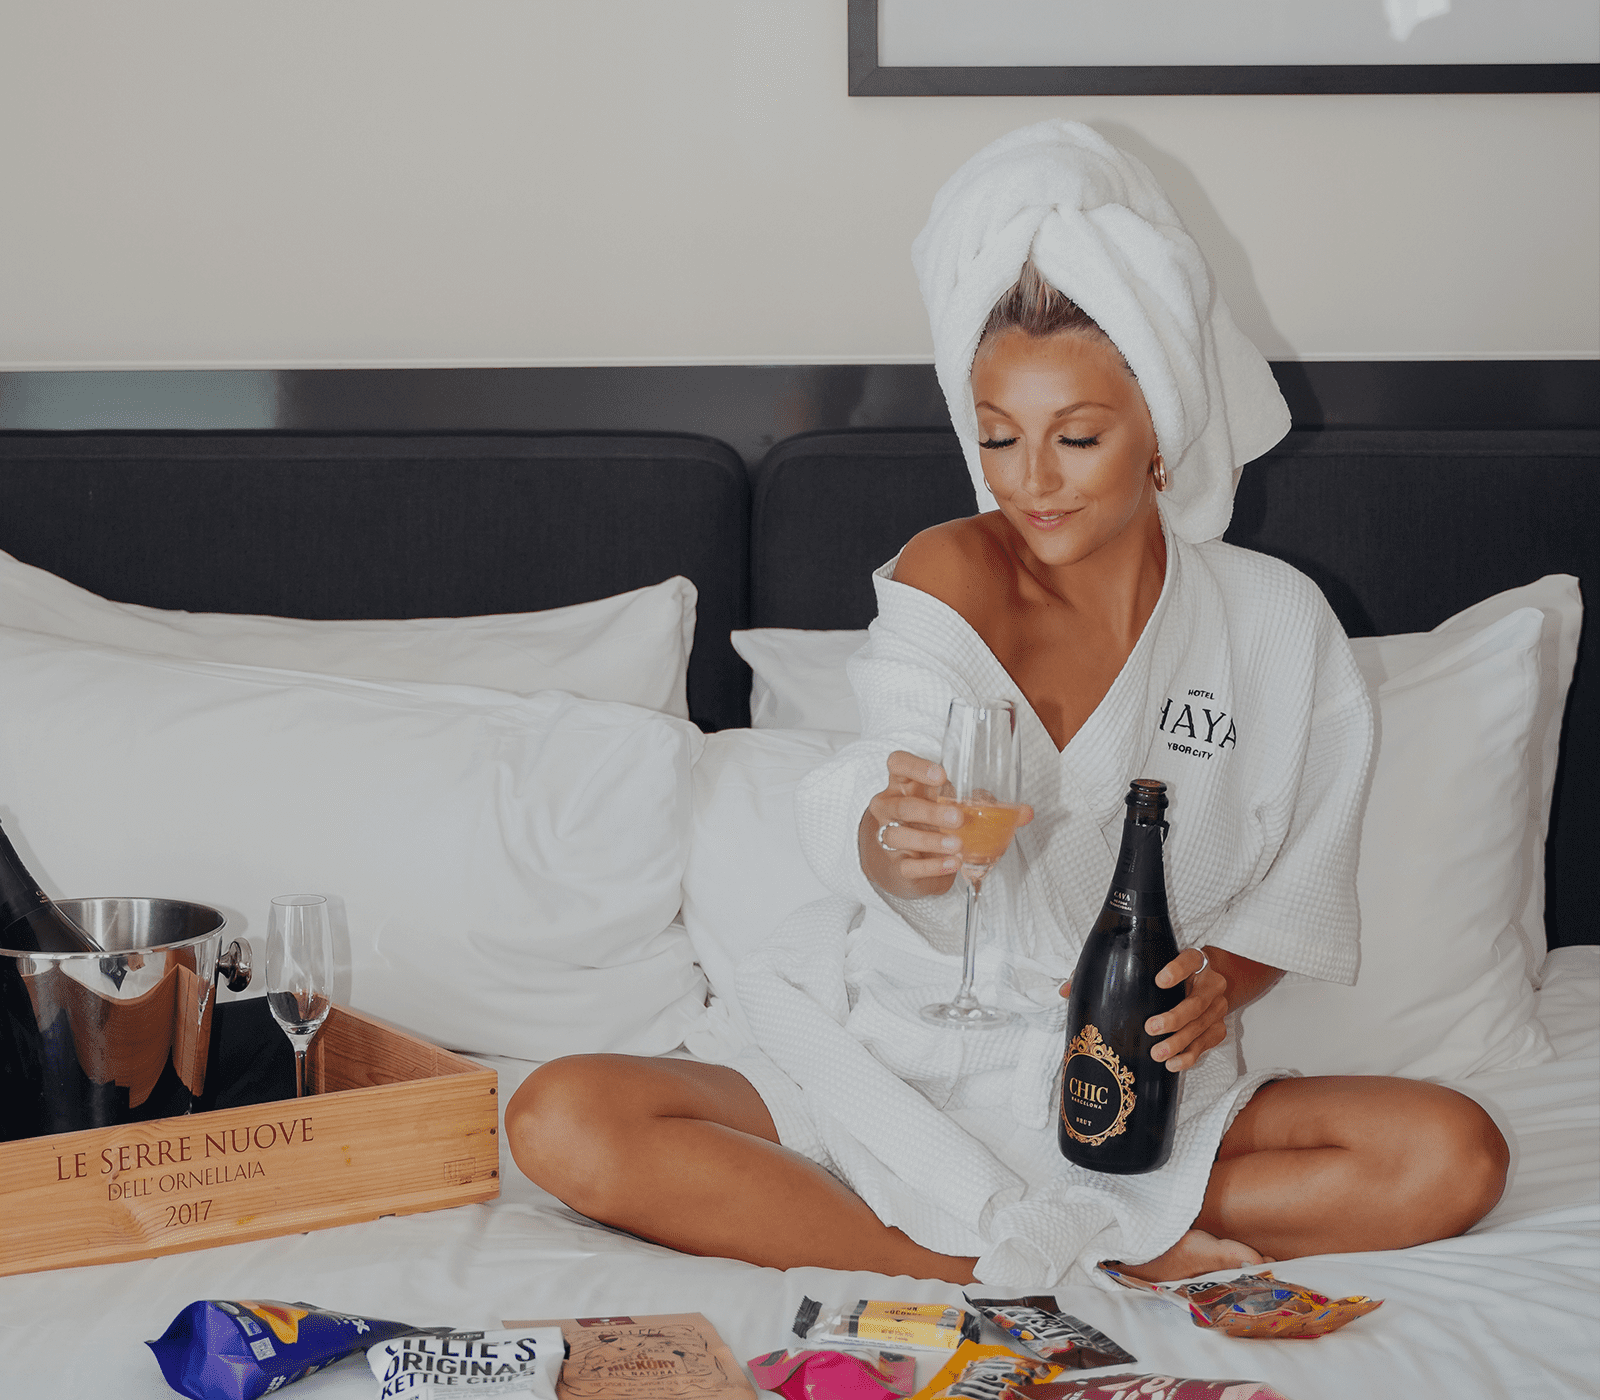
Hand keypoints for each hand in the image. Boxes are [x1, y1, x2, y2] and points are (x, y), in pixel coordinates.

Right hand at [859, 750, 1032, 898]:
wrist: (908, 864)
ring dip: (931, 840)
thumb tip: (1025, 812)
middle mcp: (890, 807)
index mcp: (905, 785)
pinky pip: (909, 865)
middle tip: (958, 817)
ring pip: (899, 835)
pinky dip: (932, 866)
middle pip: (902, 804)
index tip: (941, 775)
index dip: (915, 766)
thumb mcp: (953, 807)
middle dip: (931, 811)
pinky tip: (952, 863)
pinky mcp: (896, 865)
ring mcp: (888, 836)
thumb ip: (986, 806)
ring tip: (958, 845)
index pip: (898, 764)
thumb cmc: (931, 824)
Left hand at [1146, 947, 1228, 1071]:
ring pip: (1200, 1027)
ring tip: (1157, 1053)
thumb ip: (1151, 967)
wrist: (1206, 982)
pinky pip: (1205, 1044)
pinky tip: (1172, 1063)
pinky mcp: (1218, 1027)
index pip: (1190, 961)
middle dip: (1173, 1019)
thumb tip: (1118, 981)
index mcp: (1197, 961)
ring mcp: (1218, 1007)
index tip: (1159, 981)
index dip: (1176, 971)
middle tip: (1151, 1027)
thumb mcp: (1166, 963)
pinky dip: (1188, 1056)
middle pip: (1196, 1003)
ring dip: (1178, 1043)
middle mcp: (1212, 984)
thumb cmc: (1179, 974)